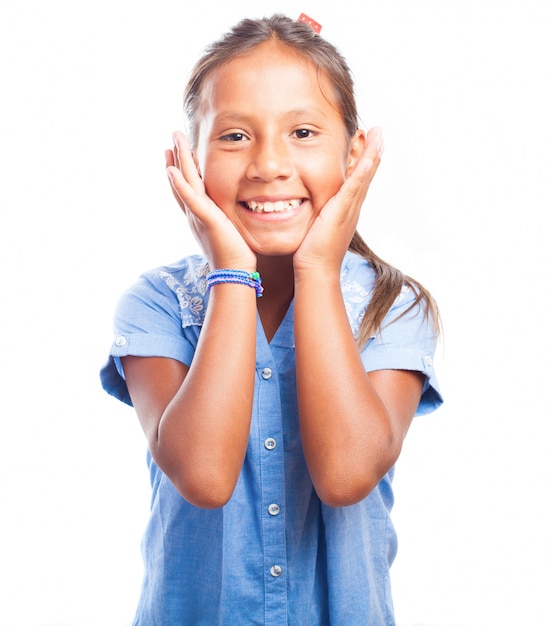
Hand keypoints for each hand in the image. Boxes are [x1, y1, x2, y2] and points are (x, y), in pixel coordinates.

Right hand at [166, 132, 255, 269]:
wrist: (234, 273)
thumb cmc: (237, 256)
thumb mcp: (230, 230)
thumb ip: (228, 218)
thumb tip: (238, 209)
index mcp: (200, 216)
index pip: (187, 188)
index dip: (180, 170)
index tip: (176, 152)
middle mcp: (194, 214)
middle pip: (181, 181)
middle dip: (177, 158)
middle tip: (174, 136)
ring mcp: (197, 216)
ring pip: (184, 183)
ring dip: (178, 161)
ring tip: (174, 140)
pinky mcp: (206, 220)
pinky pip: (190, 199)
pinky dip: (180, 185)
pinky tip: (172, 170)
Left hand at [293, 127, 382, 272]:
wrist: (316, 270)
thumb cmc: (311, 253)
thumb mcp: (316, 226)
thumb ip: (315, 213)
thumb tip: (304, 205)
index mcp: (345, 209)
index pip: (356, 181)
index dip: (363, 162)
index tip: (366, 143)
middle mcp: (352, 207)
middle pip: (365, 175)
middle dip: (372, 152)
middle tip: (378, 132)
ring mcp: (349, 209)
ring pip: (364, 176)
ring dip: (372, 154)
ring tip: (378, 134)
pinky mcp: (341, 211)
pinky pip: (355, 187)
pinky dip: (363, 170)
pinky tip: (370, 154)